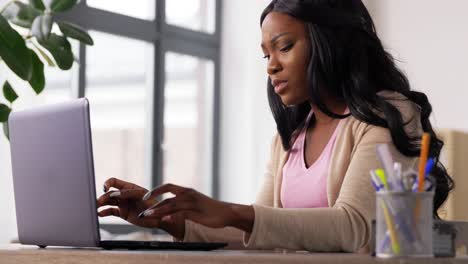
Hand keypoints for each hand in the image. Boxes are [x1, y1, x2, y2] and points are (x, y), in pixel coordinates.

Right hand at [96, 178, 184, 238]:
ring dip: (101, 204)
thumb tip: (114, 193)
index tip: (104, 188)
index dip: (107, 183)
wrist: (159, 218)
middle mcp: (125, 195)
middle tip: (98, 203)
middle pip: (109, 193)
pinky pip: (111, 211)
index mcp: (129, 187)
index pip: (114, 182)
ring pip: (108, 202)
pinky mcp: (123, 213)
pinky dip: (105, 212)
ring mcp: (123, 204)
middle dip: (103, 197)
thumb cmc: (153, 204)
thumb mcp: (142, 196)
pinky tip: (100, 214)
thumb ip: (129, 193)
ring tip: (95, 208)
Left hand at [140, 183, 254, 231]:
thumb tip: (169, 208)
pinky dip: (171, 216)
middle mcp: (188, 194)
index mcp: (187, 191)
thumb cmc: (210, 209)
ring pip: (171, 205)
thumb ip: (182, 204)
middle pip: (166, 196)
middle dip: (152, 204)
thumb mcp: (194, 204)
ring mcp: (192, 203)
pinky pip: (181, 213)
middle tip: (141, 212)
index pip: (168, 186)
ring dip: (157, 210)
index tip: (144, 197)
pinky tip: (164, 220)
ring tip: (146, 216)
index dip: (155, 190)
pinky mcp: (196, 213)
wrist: (226, 212)